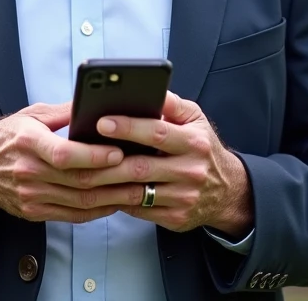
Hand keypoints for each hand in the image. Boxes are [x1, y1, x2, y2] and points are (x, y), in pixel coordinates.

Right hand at [0, 102, 151, 224]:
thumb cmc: (5, 138)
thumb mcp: (30, 115)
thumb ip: (64, 112)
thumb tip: (96, 103)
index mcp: (28, 142)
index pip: (64, 154)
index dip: (93, 156)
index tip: (118, 151)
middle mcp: (29, 171)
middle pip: (79, 180)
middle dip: (115, 177)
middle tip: (143, 170)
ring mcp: (32, 195)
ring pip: (80, 201)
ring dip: (113, 197)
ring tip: (138, 187)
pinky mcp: (35, 212)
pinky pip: (73, 215)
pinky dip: (98, 210)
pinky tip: (115, 201)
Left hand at [83, 93, 253, 237]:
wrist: (228, 191)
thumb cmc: (202, 148)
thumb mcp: (196, 119)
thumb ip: (172, 104)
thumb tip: (149, 89)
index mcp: (194, 142)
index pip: (157, 133)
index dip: (128, 127)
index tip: (101, 122)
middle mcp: (190, 171)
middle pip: (141, 166)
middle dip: (107, 159)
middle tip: (79, 151)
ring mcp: (183, 198)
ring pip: (136, 192)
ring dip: (107, 183)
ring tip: (81, 171)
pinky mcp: (175, 218)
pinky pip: (139, 209)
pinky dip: (118, 200)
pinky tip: (101, 190)